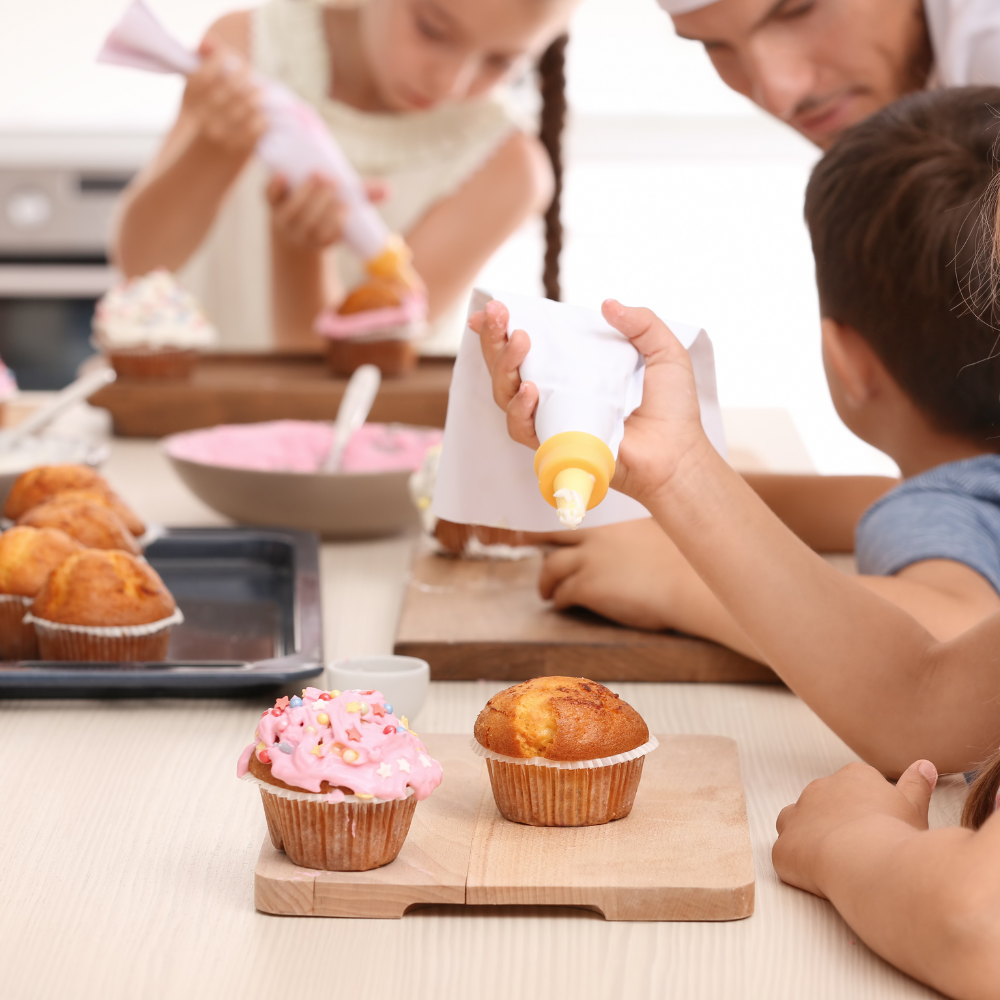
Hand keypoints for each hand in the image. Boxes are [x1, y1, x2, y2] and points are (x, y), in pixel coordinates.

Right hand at [183, 39, 265, 155]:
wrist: (203, 163)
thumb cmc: (203, 117)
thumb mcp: (195, 92)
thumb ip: (202, 63)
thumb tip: (208, 42)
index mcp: (191, 96)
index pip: (211, 68)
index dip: (227, 59)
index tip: (234, 61)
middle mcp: (204, 115)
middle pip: (234, 85)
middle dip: (246, 75)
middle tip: (251, 75)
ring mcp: (222, 132)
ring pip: (249, 104)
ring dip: (257, 95)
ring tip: (259, 93)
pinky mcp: (239, 147)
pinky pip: (259, 125)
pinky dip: (263, 117)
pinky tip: (261, 115)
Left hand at [266, 176, 388, 250]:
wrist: (290, 226)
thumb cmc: (325, 214)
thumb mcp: (345, 209)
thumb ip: (364, 197)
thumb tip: (390, 190)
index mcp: (320, 240)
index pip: (326, 237)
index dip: (334, 223)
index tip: (345, 207)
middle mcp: (300, 233)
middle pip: (308, 222)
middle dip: (320, 202)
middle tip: (332, 182)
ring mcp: (283, 219)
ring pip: (291, 211)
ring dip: (305, 193)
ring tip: (319, 175)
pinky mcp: (270, 203)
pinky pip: (268, 197)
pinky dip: (275, 187)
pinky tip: (284, 175)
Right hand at [468, 298, 710, 503]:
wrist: (678, 453)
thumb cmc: (672, 409)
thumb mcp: (664, 352)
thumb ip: (641, 322)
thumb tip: (606, 304)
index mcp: (574, 368)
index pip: (528, 346)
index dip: (501, 330)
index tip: (492, 308)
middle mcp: (556, 392)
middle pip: (506, 367)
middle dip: (495, 339)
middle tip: (497, 314)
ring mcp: (552, 419)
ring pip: (505, 394)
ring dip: (504, 366)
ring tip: (520, 341)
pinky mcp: (554, 445)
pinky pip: (522, 428)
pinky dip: (520, 408)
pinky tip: (530, 389)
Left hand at [538, 518, 694, 631]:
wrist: (687, 583)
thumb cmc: (686, 561)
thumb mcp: (661, 531)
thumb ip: (642, 531)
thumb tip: (645, 535)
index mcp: (611, 523)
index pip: (574, 517)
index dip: (557, 522)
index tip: (544, 526)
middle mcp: (595, 538)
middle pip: (553, 538)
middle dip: (536, 546)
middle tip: (525, 550)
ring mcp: (589, 561)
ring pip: (551, 568)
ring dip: (545, 582)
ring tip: (546, 592)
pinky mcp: (588, 588)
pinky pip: (563, 594)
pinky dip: (559, 600)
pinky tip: (562, 606)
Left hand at [773, 759, 937, 897]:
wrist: (870, 861)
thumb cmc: (897, 836)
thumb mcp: (914, 808)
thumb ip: (916, 785)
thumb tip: (924, 765)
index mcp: (853, 777)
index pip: (854, 786)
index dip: (865, 811)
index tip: (877, 830)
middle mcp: (819, 789)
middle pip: (822, 803)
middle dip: (835, 823)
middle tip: (858, 850)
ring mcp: (797, 816)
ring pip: (795, 822)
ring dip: (807, 837)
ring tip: (832, 861)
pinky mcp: (783, 847)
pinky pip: (785, 854)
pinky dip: (797, 865)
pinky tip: (818, 880)